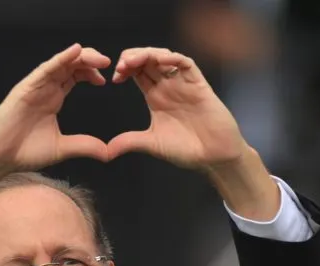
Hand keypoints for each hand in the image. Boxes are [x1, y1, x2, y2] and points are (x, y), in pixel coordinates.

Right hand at [0, 43, 110, 171]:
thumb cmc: (24, 152)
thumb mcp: (62, 148)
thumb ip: (84, 146)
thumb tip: (109, 153)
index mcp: (53, 98)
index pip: (75, 77)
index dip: (91, 73)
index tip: (105, 80)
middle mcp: (45, 89)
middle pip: (70, 65)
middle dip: (89, 61)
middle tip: (107, 63)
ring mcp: (35, 87)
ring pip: (60, 63)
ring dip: (79, 58)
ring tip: (97, 58)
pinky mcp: (25, 89)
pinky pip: (45, 70)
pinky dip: (60, 59)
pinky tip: (74, 52)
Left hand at [107, 47, 246, 170]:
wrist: (214, 157)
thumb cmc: (186, 149)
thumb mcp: (151, 144)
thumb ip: (129, 142)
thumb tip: (105, 152)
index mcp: (155, 97)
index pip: (137, 73)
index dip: (125, 69)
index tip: (114, 78)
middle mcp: (168, 87)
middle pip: (148, 60)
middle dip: (133, 57)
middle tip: (121, 65)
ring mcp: (184, 84)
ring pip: (165, 57)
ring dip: (149, 54)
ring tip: (134, 61)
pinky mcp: (199, 85)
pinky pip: (186, 64)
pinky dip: (173, 58)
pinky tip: (161, 61)